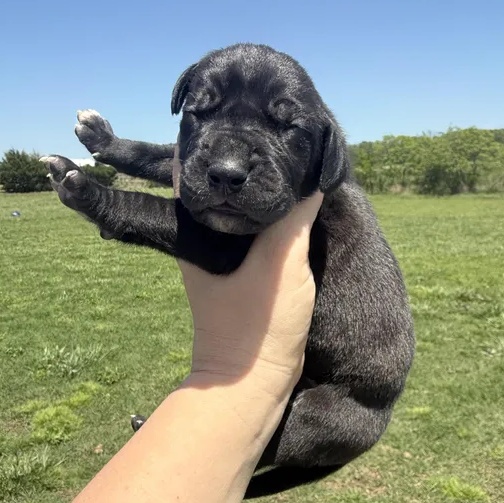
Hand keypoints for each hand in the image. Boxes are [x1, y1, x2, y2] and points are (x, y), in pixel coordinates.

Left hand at [173, 150, 322, 400]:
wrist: (252, 386)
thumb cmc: (256, 325)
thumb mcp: (280, 262)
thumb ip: (293, 218)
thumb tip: (310, 175)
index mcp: (196, 234)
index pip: (192, 174)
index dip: (210, 144)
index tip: (234, 116)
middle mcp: (202, 243)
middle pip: (220, 192)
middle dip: (241, 169)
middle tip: (272, 138)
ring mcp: (222, 262)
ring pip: (239, 216)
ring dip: (259, 196)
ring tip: (287, 165)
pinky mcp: (242, 279)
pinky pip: (255, 238)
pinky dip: (271, 222)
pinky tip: (294, 210)